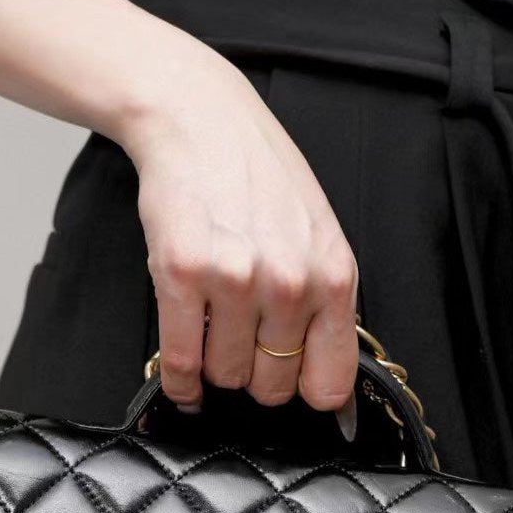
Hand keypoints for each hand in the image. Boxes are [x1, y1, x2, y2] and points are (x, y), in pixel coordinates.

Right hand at [116, 42, 358, 412]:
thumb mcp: (317, 235)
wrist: (201, 120)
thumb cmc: (258, 176)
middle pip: (271, 387)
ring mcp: (237, 281)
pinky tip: (181, 377)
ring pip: (225, 375)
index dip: (304, 392)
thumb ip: (324, 302)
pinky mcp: (184, 275)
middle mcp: (291, 283)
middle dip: (253, 375)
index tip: (287, 385)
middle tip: (240, 346)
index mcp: (334, 276)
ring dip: (214, 367)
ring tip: (211, 335)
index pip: (329, 383)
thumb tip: (322, 381)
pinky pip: (182, 361)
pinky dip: (178, 380)